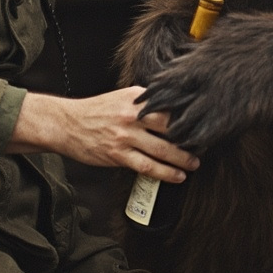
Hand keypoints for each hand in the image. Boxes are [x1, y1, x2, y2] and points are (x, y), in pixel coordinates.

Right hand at [6, 88, 199, 182]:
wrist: (66, 123)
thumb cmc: (96, 111)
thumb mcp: (122, 97)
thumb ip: (146, 101)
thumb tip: (172, 105)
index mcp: (136, 99)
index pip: (169, 107)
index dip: (189, 116)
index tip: (204, 123)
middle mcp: (132, 116)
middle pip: (170, 128)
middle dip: (191, 139)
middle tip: (206, 146)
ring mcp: (125, 136)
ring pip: (161, 150)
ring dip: (182, 159)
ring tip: (194, 164)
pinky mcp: (117, 155)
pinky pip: (147, 166)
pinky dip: (165, 172)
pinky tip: (177, 176)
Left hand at [135, 31, 249, 151]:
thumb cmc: (267, 38)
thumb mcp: (233, 27)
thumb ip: (210, 37)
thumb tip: (197, 39)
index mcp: (200, 62)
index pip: (163, 81)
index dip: (152, 92)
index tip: (142, 98)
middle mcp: (203, 85)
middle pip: (167, 106)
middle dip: (155, 115)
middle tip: (145, 120)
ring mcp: (216, 105)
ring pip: (181, 126)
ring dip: (174, 131)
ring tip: (169, 135)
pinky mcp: (230, 122)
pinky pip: (203, 138)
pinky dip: (196, 142)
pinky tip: (195, 145)